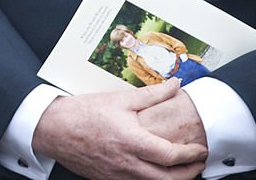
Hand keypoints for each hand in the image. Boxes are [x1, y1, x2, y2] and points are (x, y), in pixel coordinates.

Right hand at [32, 78, 206, 179]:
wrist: (55, 129)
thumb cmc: (85, 113)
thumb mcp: (120, 99)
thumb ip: (152, 94)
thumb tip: (175, 85)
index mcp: (133, 143)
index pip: (172, 156)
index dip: (191, 154)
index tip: (200, 148)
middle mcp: (129, 165)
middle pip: (170, 179)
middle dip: (190, 173)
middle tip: (198, 162)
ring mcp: (119, 176)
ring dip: (173, 179)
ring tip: (182, 169)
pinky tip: (155, 171)